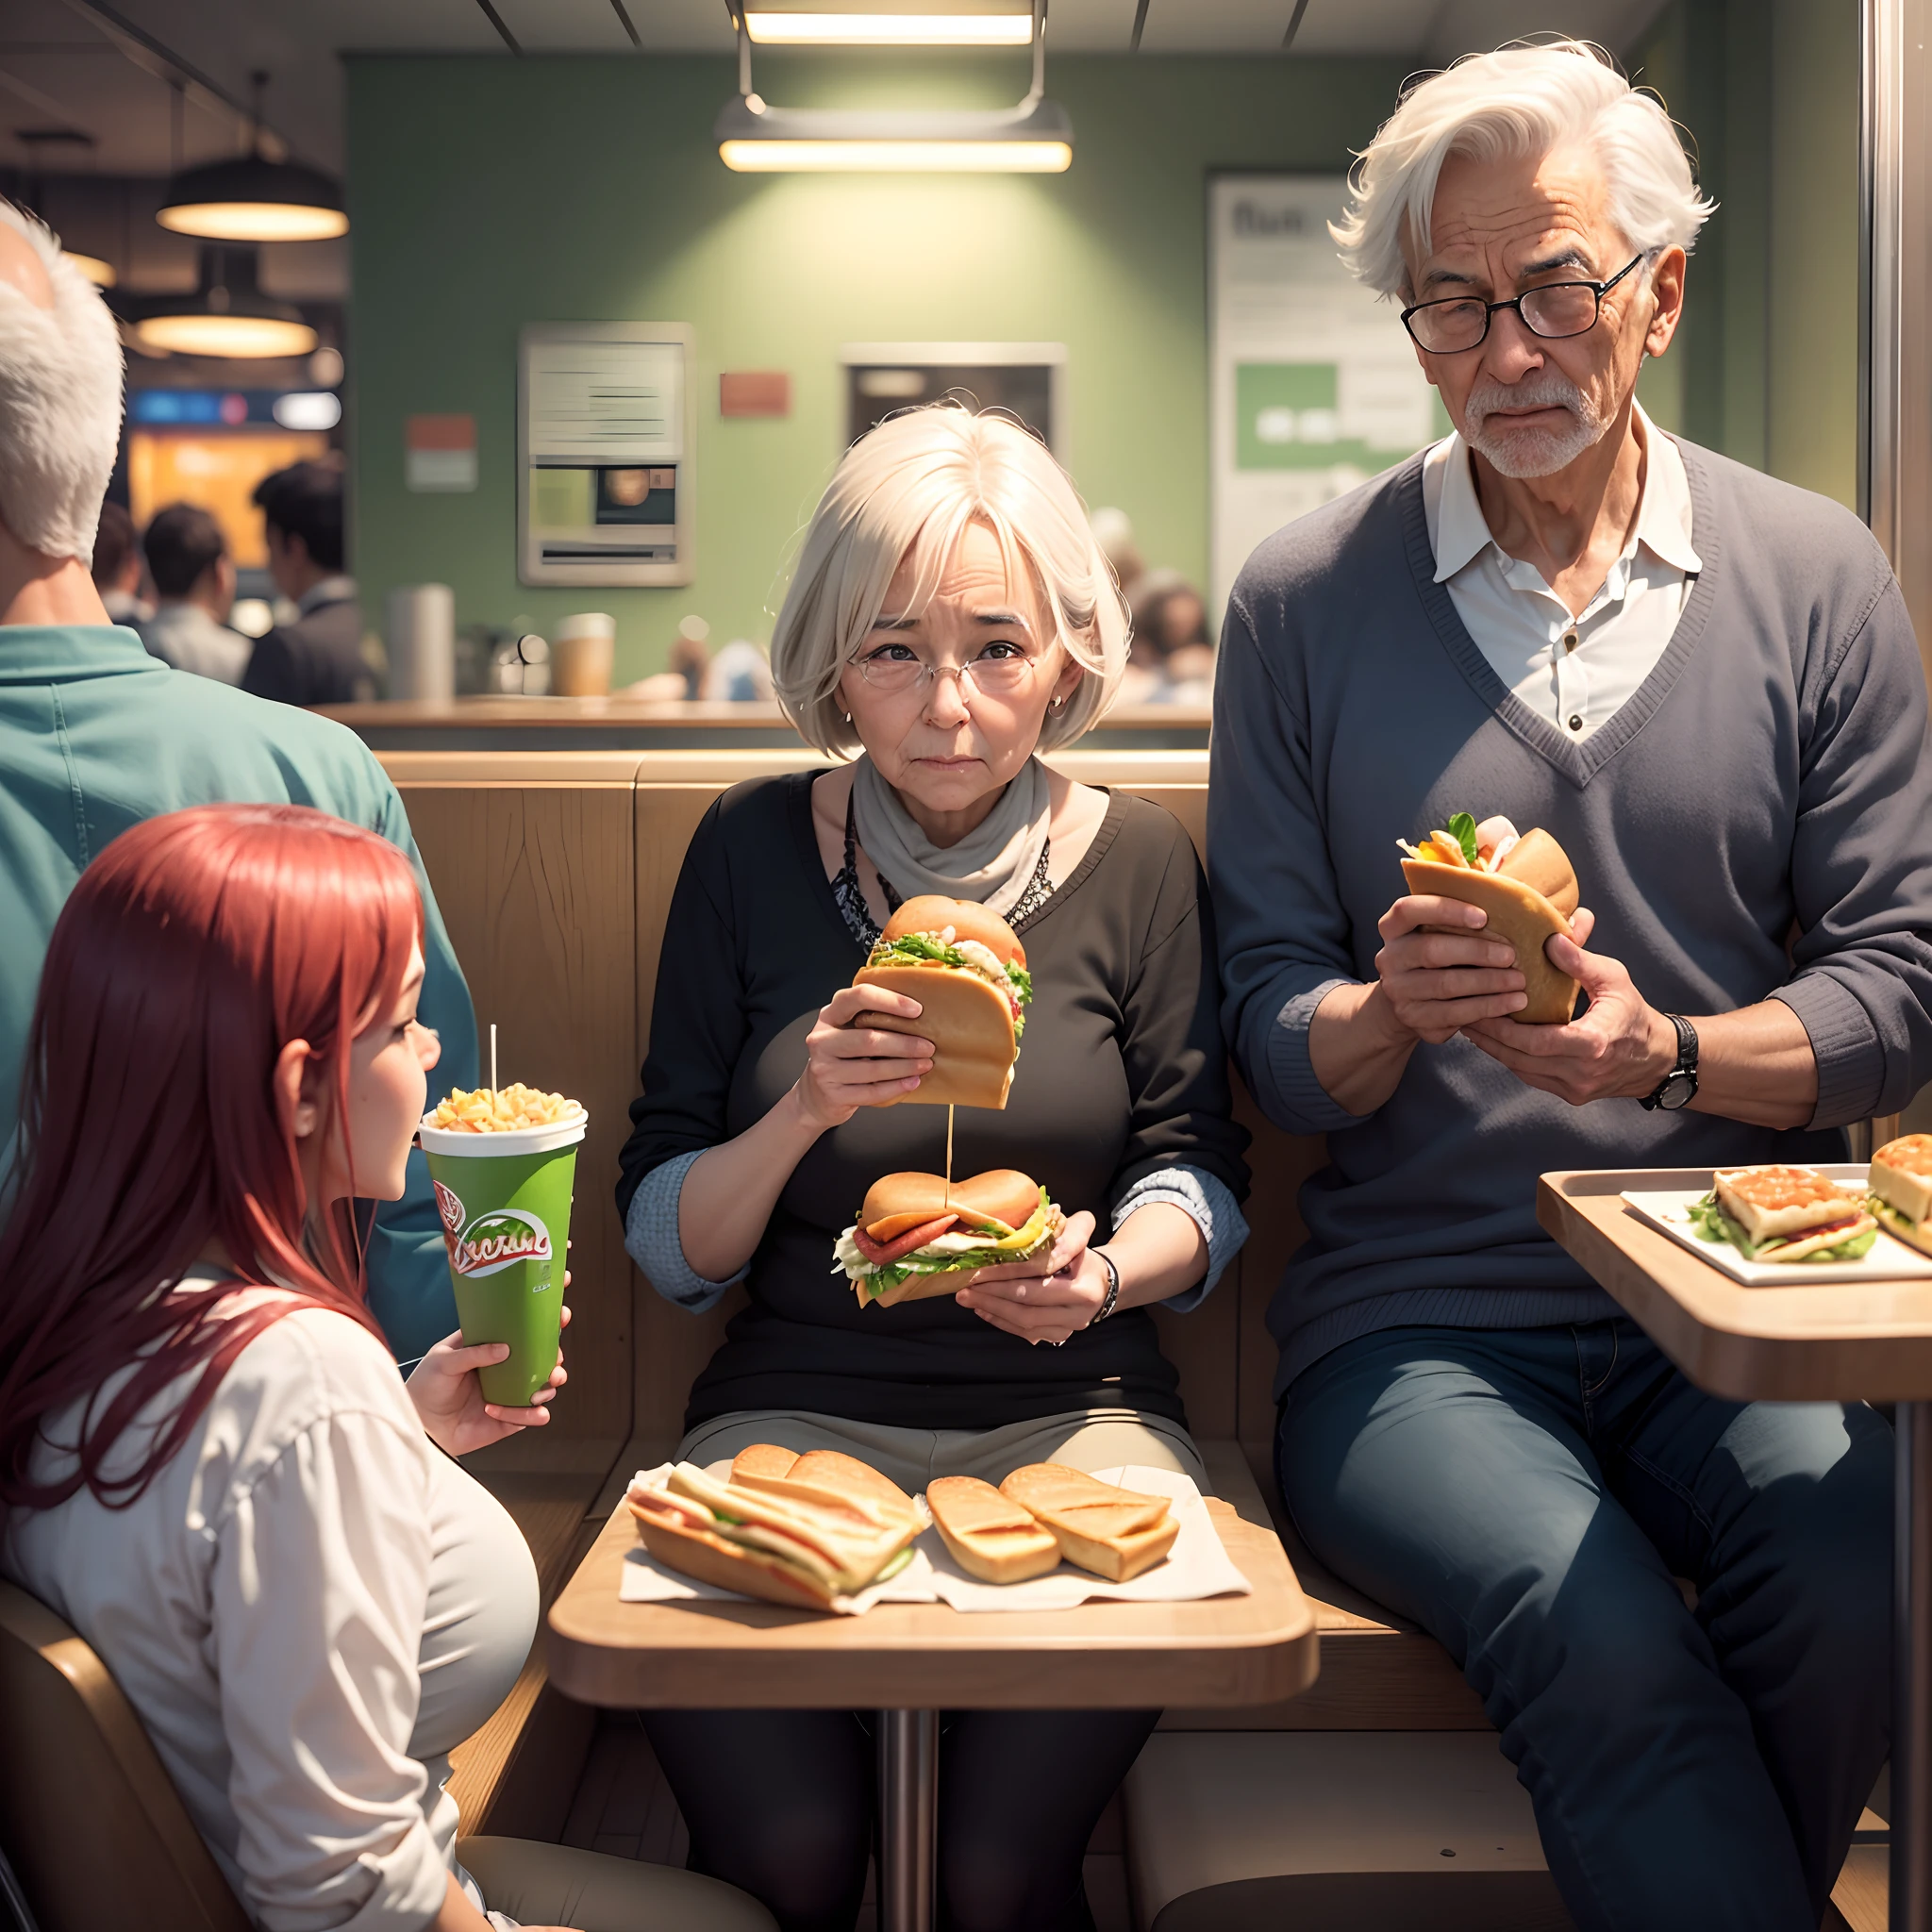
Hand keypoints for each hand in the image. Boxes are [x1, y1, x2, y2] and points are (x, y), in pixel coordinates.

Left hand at [407, 1303, 569, 1456]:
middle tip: (555, 1357)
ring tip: (539, 1388)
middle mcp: (505, 1367)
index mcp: (490, 1345)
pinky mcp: (510, 1418)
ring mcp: (510, 1393)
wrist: (420, 1427)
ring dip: (549, 1386)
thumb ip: (473, 1353)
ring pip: (545, 1387)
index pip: (522, 1327)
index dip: (545, 1318)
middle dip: (555, 1355)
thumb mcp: (442, 1361)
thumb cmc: (425, 1387)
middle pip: (542, 1356)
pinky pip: (531, 1416)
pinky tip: (497, 1410)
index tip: (561, 1309)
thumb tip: (504, 1348)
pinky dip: (524, 1414)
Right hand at [793, 985, 933, 1131]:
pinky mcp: (833, 1095)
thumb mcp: (849, 1029)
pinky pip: (871, 1092)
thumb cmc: (843, 1056)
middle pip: (868, 1038)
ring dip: (904, 1067)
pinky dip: (896, 1087)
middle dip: (904, 1044)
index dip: (890, 1001)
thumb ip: (872, 1017)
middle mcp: (821, 1039)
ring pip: (872, 1068)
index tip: (917, 1010)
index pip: (858, 997)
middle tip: (928, 1047)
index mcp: (830, 1015)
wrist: (817, 1094)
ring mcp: (824, 1069)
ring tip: (925, 1064)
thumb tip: (919, 1012)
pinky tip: (912, 1082)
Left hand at [955, 1211, 1104, 1345]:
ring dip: (992, 1310)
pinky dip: (1001, 1321)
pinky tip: (982, 1309)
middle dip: (992, 1295)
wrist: (1101, 1283)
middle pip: (1027, 1305)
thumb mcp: (1078, 1234)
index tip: (979, 1269)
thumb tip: (1022, 1221)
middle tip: (965, 1286)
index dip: (1006, 1275)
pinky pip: (1025, 1333)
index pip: (1038, 1282)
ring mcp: (1068, 1328)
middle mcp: (1078, 1313)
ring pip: (1024, 1322)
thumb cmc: (1082, 1255)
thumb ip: (1056, 1227)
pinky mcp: (1058, 1337)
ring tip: (968, 1298)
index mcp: (1083, 1288)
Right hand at [1374, 893, 1527, 1044]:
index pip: (1409, 910)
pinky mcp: (1413, 1018)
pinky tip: (1509, 1002)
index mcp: (1393, 928)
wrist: (1411, 999)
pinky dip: (1486, 1008)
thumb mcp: (1439, 929)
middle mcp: (1389, 959)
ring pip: (1445, 985)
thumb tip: (1493, 882)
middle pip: (1431, 950)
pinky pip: (1453, 1014)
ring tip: (1518, 982)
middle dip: (1477, 952)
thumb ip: (1458, 911)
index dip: (1445, 910)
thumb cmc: (1439, 954)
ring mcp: (1398, 991)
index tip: (1483, 917)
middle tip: (1511, 956)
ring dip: (1488, 982)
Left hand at [1460, 911, 1677, 1104]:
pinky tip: (1494, 1040)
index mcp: (1592, 1045)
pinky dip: (1511, 1058)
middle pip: (1520, 1058)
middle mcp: (1581, 1073)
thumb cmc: (1635, 1014)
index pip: (1535, 1041)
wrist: (1658, 1058)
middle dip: (1489, 1037)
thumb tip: (1550, 939)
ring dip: (1494, 1048)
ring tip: (1471, 1023)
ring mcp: (1575, 1089)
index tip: (1480, 1007)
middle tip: (1464, 1012)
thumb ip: (1581, 961)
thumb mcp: (1614, 979)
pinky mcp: (1570, 1095)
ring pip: (1521, 1070)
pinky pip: (1531, 1076)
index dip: (1503, 1028)